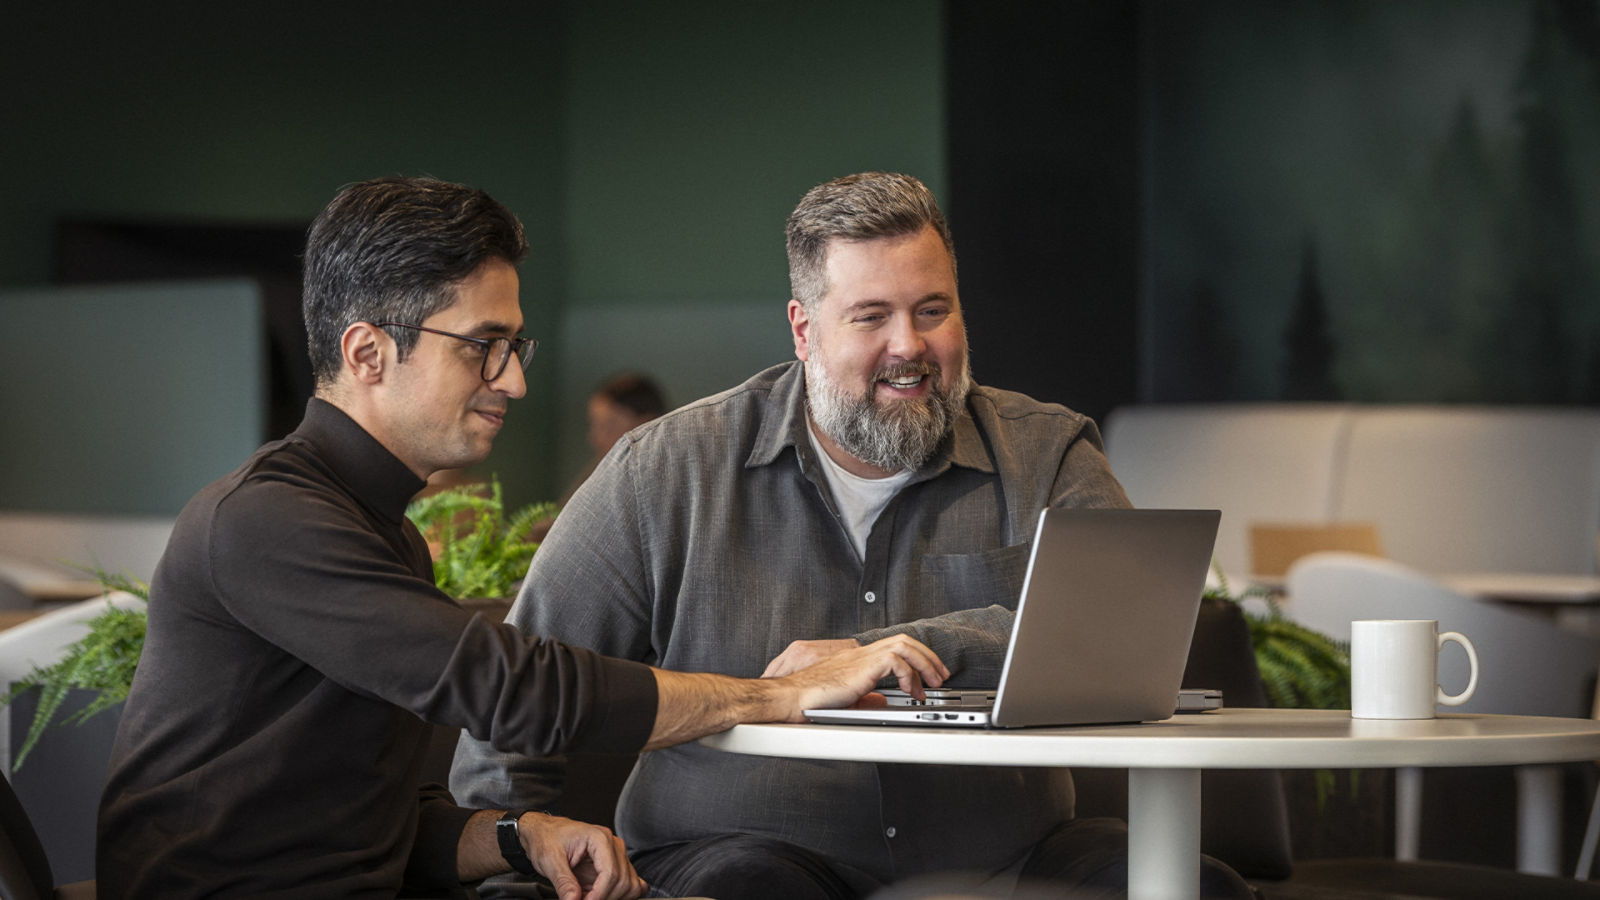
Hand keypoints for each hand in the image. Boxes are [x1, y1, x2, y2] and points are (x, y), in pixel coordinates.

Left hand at [519, 812, 645, 899]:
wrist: (546, 832)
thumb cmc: (547, 838)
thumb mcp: (549, 860)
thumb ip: (564, 883)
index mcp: (599, 838)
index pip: (611, 873)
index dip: (598, 895)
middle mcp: (613, 845)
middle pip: (623, 882)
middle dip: (603, 898)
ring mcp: (617, 855)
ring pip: (630, 885)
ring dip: (611, 898)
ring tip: (588, 897)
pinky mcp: (615, 864)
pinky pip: (631, 883)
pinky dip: (620, 895)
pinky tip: (603, 896)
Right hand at [774, 633, 948, 719]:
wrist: (792, 697)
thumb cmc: (809, 700)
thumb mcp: (846, 699)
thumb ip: (865, 697)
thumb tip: (881, 700)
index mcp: (857, 658)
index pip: (894, 646)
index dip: (916, 657)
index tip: (928, 674)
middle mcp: (861, 653)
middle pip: (904, 640)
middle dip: (928, 657)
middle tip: (940, 676)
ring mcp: (861, 657)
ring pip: (904, 645)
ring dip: (925, 663)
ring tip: (932, 684)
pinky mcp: (861, 666)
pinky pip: (896, 661)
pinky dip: (909, 676)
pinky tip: (911, 692)